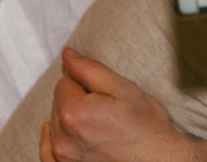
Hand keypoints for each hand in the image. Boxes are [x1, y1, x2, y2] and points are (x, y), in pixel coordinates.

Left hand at [38, 49, 206, 161]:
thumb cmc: (146, 126)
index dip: (83, 81)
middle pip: (58, 103)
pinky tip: (55, 131)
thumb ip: (90, 69)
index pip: (64, 82)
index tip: (102, 90)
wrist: (160, 159)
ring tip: (97, 123)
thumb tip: (68, 54)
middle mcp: (63, 138)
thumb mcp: (123, 88)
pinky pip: (47, 152)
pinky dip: (51, 140)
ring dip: (69, 118)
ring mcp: (63, 157)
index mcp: (74, 113)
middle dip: (75, 99)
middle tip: (104, 106)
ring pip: (55, 123)